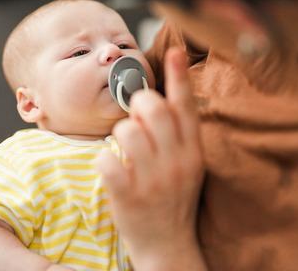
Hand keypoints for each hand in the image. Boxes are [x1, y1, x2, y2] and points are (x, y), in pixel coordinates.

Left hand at [97, 48, 205, 269]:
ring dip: (119, 134)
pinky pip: (107, 160)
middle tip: (134, 118)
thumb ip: (178, 134)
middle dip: (136, 104)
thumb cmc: (174, 199)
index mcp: (193, 152)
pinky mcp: (129, 196)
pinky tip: (112, 169)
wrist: (168, 246)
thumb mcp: (188, 165)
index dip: (178, 76)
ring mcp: (154, 180)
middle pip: (152, 109)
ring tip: (124, 149)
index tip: (173, 51)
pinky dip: (104, 160)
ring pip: (126, 131)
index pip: (186, 107)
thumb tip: (157, 97)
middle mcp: (177, 163)